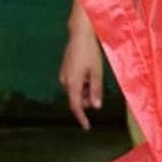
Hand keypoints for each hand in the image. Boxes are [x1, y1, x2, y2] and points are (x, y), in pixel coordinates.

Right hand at [59, 10, 102, 129]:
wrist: (80, 34)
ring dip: (85, 92)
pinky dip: (82, 85)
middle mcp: (65, 81)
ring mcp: (64, 75)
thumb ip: (96, 90)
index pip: (76, 106)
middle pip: (76, 99)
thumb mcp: (96, 72)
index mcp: (72, 83)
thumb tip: (96, 107)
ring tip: (95, 78)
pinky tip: (90, 75)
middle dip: (86, 101)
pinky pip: (74, 83)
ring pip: (75, 91)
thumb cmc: (90, 52)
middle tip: (98, 92)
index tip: (87, 127)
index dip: (81, 118)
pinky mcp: (65, 70)